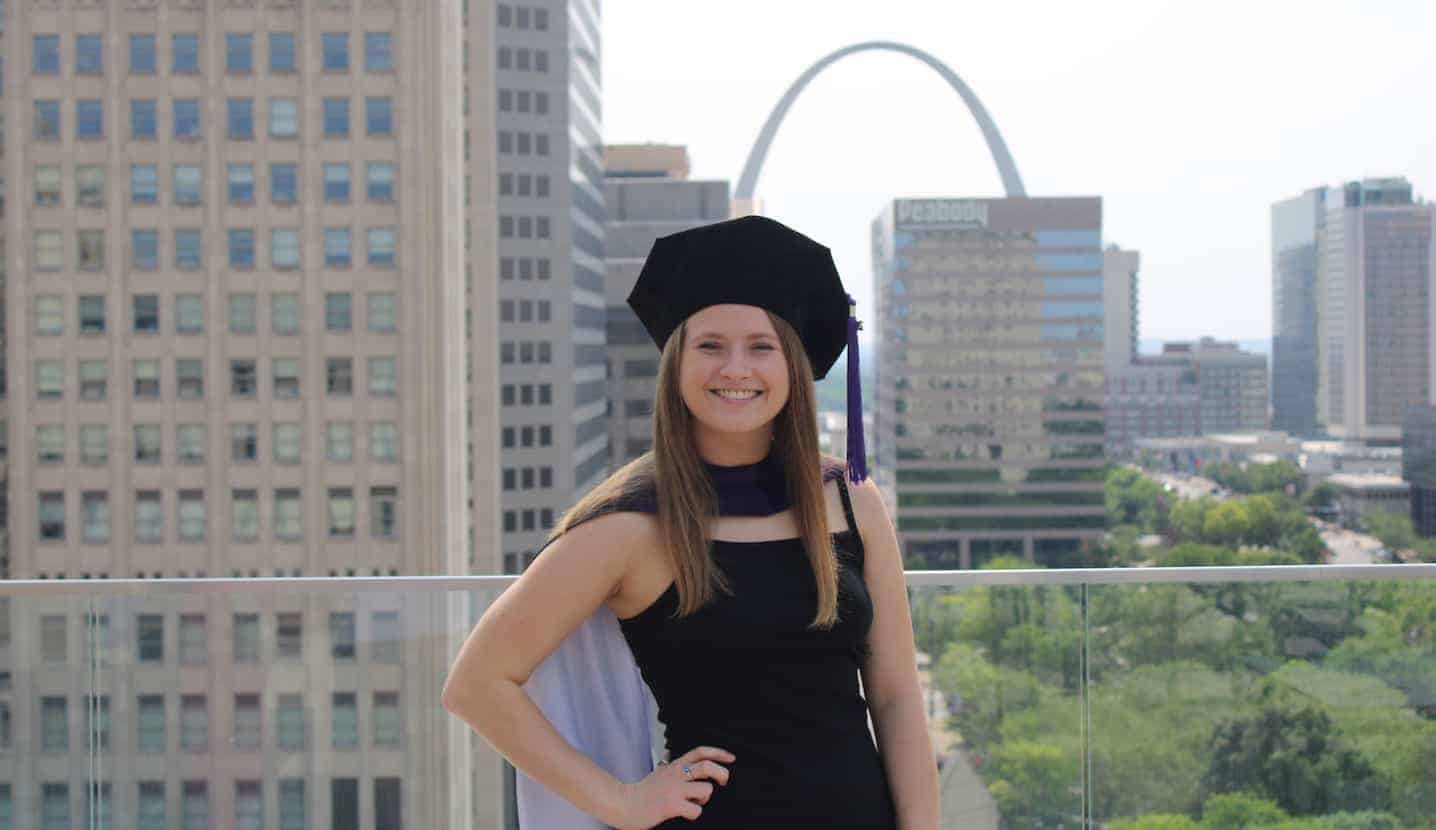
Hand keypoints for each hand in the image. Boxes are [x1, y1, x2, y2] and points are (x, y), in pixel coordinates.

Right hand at [611, 746, 734, 828]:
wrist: (624, 804)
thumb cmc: (643, 793)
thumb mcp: (661, 774)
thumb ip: (675, 770)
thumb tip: (690, 768)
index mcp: (674, 766)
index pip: (700, 751)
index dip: (718, 753)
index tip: (731, 758)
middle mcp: (675, 774)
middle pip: (707, 766)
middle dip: (721, 774)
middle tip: (723, 782)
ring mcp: (674, 789)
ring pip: (706, 790)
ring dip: (704, 798)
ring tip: (694, 802)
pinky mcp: (671, 805)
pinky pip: (696, 810)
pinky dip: (694, 814)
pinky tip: (685, 814)